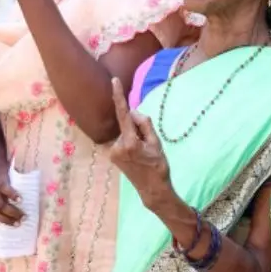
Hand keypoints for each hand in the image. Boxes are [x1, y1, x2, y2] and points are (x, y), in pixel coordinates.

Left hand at [0, 162, 21, 226]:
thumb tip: (4, 211)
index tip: (11, 226)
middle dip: (6, 220)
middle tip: (19, 224)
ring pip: (1, 205)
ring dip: (13, 213)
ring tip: (23, 216)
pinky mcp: (0, 181)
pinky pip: (6, 190)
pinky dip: (13, 196)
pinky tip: (20, 200)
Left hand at [107, 78, 174, 212]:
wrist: (152, 189)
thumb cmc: (158, 167)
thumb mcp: (157, 143)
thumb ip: (145, 125)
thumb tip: (133, 112)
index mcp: (129, 142)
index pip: (124, 114)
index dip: (118, 96)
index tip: (114, 81)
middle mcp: (116, 146)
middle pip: (127, 125)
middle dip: (138, 128)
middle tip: (149, 144)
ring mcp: (112, 152)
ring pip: (125, 133)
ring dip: (135, 137)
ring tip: (144, 153)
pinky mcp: (112, 155)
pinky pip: (123, 140)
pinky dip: (131, 142)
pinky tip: (138, 155)